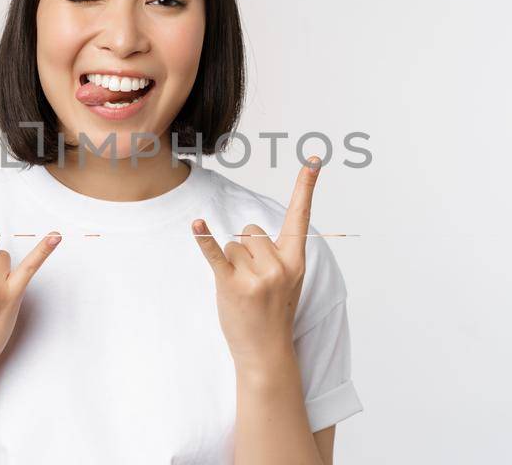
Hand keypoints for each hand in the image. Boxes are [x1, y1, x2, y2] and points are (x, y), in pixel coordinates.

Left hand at [192, 157, 321, 367]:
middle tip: (253, 282)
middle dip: (245, 251)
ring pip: (232, 244)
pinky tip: (196, 224)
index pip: (301, 216)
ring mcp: (257, 276)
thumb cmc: (273, 313)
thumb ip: (275, 254)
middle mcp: (279, 265)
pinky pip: (215, 254)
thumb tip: (247, 233)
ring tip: (242, 290)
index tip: (315, 159)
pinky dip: (203, 239)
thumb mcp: (287, 281)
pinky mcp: (233, 285)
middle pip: (250, 231)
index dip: (307, 186)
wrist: (266, 352)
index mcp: (296, 260)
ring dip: (230, 263)